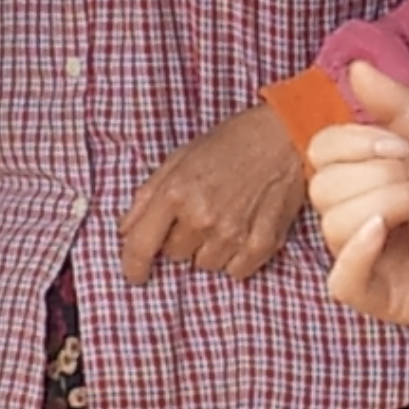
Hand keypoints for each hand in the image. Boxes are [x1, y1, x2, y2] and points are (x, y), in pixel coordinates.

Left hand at [118, 104, 307, 285]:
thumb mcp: (179, 158)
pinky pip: (236, 271)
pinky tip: (241, 233)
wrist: (282, 135)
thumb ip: (147, 195)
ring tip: (224, 219)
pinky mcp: (263, 242)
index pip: (141, 246)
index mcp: (176, 193)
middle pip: (175, 256)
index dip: (132, 265)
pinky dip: (235, 258)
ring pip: (205, 265)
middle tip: (198, 214)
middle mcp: (202, 217)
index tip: (135, 272)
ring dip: (208, 249)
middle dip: (180, 240)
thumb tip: (125, 230)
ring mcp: (233, 232)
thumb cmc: (230, 143)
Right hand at [306, 61, 408, 326]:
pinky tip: (385, 230)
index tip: (402, 146)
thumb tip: (356, 69)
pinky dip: (356, 253)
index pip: (323, 154)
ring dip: (384, 203)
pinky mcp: (389, 299)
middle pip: (324, 188)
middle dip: (378, 176)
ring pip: (332, 227)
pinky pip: (342, 284)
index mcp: (373, 179)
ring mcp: (376, 261)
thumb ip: (401, 108)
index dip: (351, 143)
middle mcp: (367, 218)